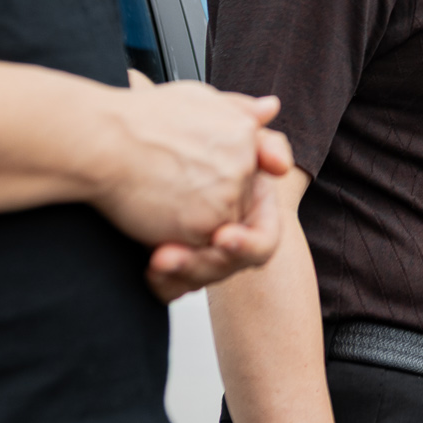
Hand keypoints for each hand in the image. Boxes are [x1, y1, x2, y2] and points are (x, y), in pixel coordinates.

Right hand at [89, 80, 284, 249]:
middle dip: (211, 200)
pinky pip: (202, 246)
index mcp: (245, 134)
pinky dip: (181, 242)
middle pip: (240, 199)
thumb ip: (238, 108)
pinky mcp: (203, 227)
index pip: (252, 166)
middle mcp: (243, 165)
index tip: (194, 174)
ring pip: (224, 225)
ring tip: (164, 201)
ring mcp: (225, 197)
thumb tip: (271, 108)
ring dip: (198, 224)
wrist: (102, 140)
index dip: (222, 175)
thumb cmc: (141, 118)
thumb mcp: (198, 99)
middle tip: (172, 186)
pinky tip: (158, 220)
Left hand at [144, 154, 287, 301]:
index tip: (222, 235)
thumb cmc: (199, 140)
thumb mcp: (239, 135)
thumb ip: (267, 147)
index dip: (247, 244)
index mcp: (256, 216)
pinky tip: (148, 271)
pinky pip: (172, 287)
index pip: (263, 242)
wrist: (141, 147)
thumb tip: (281, 164)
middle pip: (227, 267)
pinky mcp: (173, 263)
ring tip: (156, 259)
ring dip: (180, 271)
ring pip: (198, 281)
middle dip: (202, 262)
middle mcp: (232, 239)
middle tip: (170, 254)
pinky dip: (163, 283)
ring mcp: (202, 253)